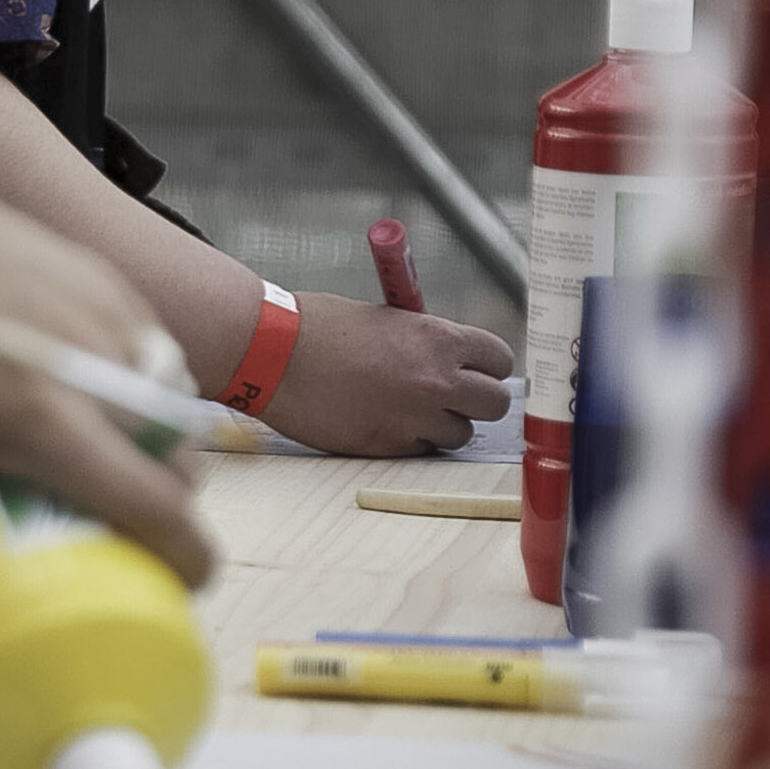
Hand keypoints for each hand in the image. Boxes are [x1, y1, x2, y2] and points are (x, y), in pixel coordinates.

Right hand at [267, 293, 512, 455]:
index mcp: (437, 339)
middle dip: (476, 400)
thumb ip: (423, 340)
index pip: (498, 360)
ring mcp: (412, 419)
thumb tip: (448, 357)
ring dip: (441, 424)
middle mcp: (435, 381)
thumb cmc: (317, 326)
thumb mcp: (384, 319)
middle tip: (451, 394)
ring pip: (460, 434)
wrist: (271, 353)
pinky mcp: (386, 447)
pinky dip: (407, 439)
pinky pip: (418, 449)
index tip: (472, 368)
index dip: (485, 365)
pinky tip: (378, 418)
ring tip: (406, 406)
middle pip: (495, 404)